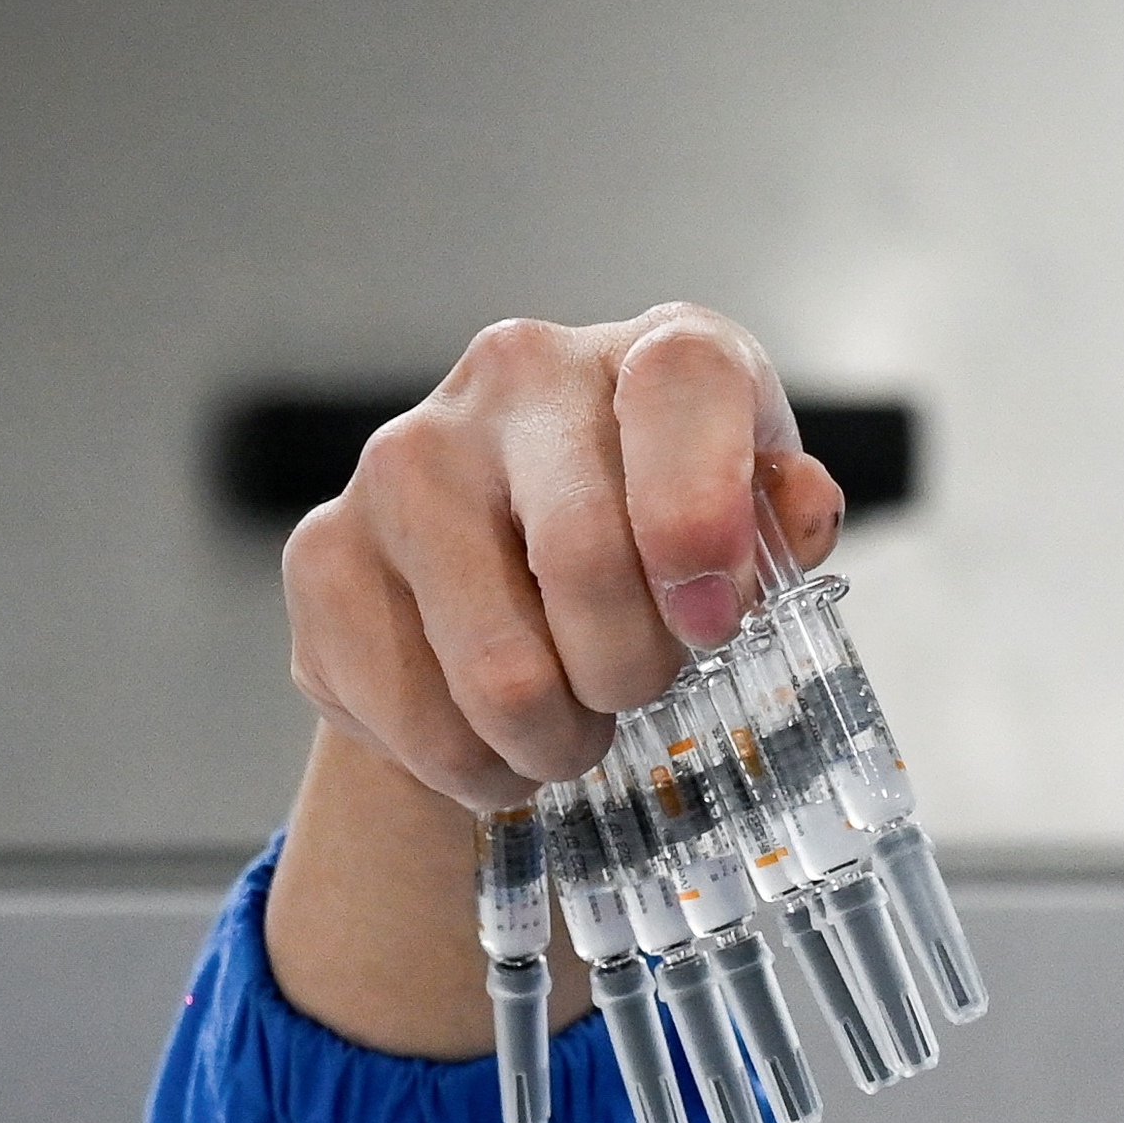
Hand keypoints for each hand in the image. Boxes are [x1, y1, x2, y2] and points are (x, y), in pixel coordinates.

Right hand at [262, 305, 844, 1057]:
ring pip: (500, 672)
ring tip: (572, 723)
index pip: (683, 387)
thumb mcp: (754, 529)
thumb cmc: (660, 543)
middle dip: (633, 674)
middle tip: (637, 691)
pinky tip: (495, 736)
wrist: (513, 568)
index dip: (702, 520)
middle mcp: (518, 374)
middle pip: (584, 561)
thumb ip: (783, 522)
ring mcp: (404, 456)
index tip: (712, 621)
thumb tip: (800, 507)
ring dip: (556, 741)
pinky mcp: (323, 548)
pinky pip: (419, 720)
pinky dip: (476, 768)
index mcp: (651, 354)